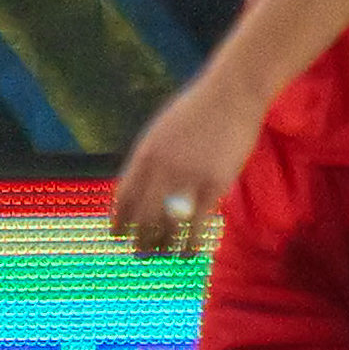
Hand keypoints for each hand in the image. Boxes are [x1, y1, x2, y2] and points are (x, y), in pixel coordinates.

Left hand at [109, 73, 262, 256]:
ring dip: (163, 245)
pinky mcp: (214, 185)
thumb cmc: (198, 110)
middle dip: (139, 239)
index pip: (123, 197)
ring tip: (162, 255)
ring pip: (168, 224)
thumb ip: (151, 159)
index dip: (118, 220)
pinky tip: (188, 254)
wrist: (232, 94)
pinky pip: (198, 224)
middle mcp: (162, 169)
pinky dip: (190, 244)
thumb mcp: (161, 131)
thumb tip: (140, 188)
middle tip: (140, 253)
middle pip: (143, 216)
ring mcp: (188, 177)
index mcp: (145, 154)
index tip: (116, 235)